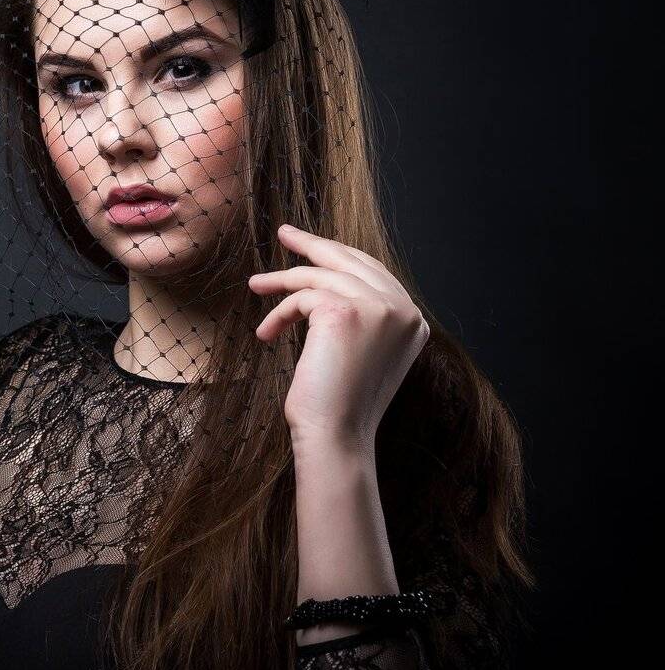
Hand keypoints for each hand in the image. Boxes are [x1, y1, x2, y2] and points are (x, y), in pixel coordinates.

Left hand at [247, 223, 429, 452]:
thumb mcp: (360, 351)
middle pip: (350, 260)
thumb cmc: (340, 402)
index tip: (310, 245)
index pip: (372, 271)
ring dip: (282, 281)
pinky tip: (267, 332)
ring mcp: (379, 307)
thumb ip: (360, 316)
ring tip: (256, 286)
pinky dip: (279, 312)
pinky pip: (302, 295)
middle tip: (285, 234)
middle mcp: (404, 310)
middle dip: (313, 244)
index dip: (338, 255)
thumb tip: (324, 283)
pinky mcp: (345, 311)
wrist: (335, 435)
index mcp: (413, 320)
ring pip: (320, 275)